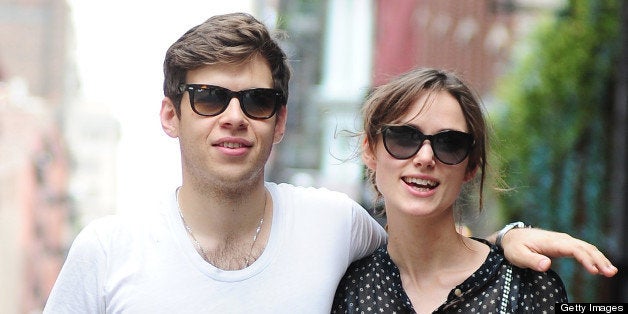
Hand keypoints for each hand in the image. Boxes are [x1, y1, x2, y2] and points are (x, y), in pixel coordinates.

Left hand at [500, 228, 617, 276]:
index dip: (585, 259)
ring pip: (587, 248)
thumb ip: (531, 260)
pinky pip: (583, 250)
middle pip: (585, 247)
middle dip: (599, 259)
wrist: (512, 237)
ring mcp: (564, 241)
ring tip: (611, 272)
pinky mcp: (564, 246)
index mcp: (551, 242)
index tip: (594, 271)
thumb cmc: (514, 247)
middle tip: (610, 273)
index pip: (574, 249)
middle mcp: (561, 239)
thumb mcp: (517, 255)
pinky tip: (601, 267)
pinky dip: (594, 257)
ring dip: (600, 258)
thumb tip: (546, 265)